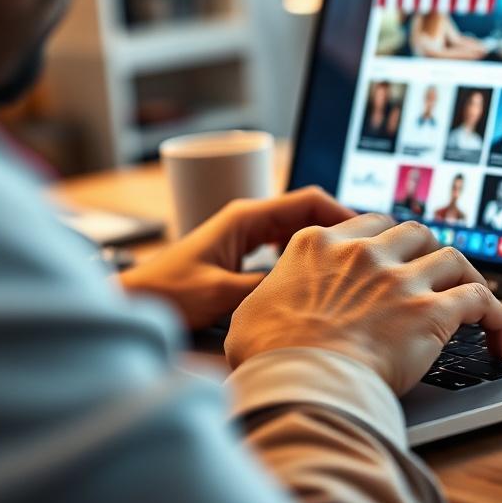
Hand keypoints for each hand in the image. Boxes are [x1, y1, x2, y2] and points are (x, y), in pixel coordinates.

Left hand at [119, 187, 354, 329]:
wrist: (131, 301)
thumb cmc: (167, 293)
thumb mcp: (222, 294)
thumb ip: (267, 287)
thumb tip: (312, 287)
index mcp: (246, 217)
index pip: (309, 201)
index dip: (343, 215)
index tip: (370, 237)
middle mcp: (248, 219)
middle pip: (308, 213)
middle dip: (339, 230)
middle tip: (370, 255)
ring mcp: (244, 235)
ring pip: (297, 231)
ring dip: (323, 245)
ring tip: (350, 268)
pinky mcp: (240, 253)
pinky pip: (283, 248)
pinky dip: (304, 258)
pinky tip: (315, 280)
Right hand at [226, 214, 501, 394]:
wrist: (301, 382)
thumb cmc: (269, 356)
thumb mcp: (250, 311)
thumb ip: (269, 295)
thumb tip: (266, 309)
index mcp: (319, 245)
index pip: (365, 223)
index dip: (384, 240)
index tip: (393, 256)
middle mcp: (363, 253)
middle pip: (412, 231)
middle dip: (426, 249)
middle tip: (432, 272)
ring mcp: (400, 279)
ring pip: (452, 256)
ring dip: (466, 275)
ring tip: (474, 296)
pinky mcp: (430, 312)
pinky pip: (480, 301)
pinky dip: (496, 317)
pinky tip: (499, 338)